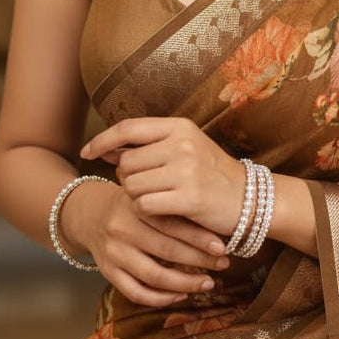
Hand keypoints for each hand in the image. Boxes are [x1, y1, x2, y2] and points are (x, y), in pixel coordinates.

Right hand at [61, 175, 230, 308]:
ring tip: (208, 283)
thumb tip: (216, 227)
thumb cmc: (132, 205)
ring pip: (154, 276)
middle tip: (223, 264)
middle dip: (200, 260)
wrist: (90, 214)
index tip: (222, 247)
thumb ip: (172, 207)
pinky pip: (136, 293)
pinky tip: (181, 295)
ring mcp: (114, 253)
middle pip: (167, 250)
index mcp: (135, 206)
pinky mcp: (108, 272)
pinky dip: (161, 298)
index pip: (172, 224)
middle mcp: (122, 229)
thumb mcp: (148, 196)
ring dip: (186, 283)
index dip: (199, 238)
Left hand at [81, 117, 245, 238]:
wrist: (250, 200)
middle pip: (126, 163)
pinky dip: (146, 211)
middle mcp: (181, 144)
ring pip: (132, 185)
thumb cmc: (212, 175)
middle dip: (128, 178)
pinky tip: (162, 211)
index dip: (103, 140)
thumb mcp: (185, 149)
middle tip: (147, 187)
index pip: (128, 128)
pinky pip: (144, 205)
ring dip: (137, 197)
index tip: (88, 152)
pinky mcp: (188, 197)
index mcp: (179, 127)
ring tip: (159, 199)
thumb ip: (149, 147)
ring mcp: (186, 170)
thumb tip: (109, 151)